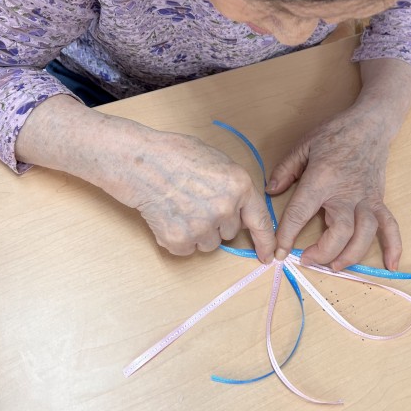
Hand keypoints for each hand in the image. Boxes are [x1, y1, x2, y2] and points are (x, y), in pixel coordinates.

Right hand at [118, 128, 276, 260]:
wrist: (141, 162)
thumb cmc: (176, 155)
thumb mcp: (218, 162)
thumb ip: (234, 188)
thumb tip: (240, 210)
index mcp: (239, 186)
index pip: (260, 221)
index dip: (265, 241)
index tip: (269, 254)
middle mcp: (225, 208)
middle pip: (230, 232)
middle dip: (217, 222)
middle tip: (196, 202)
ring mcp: (202, 226)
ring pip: (209, 243)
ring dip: (198, 232)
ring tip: (180, 207)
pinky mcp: (180, 240)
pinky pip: (187, 249)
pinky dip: (178, 238)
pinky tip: (169, 217)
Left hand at [269, 104, 401, 271]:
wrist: (370, 124)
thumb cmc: (335, 133)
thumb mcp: (303, 145)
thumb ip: (285, 169)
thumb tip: (271, 191)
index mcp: (322, 179)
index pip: (301, 213)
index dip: (287, 236)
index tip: (278, 253)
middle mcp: (346, 193)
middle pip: (339, 232)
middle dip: (322, 253)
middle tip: (306, 260)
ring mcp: (366, 198)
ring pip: (364, 235)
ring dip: (350, 255)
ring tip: (334, 266)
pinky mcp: (379, 200)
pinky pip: (390, 226)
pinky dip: (393, 246)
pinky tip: (390, 265)